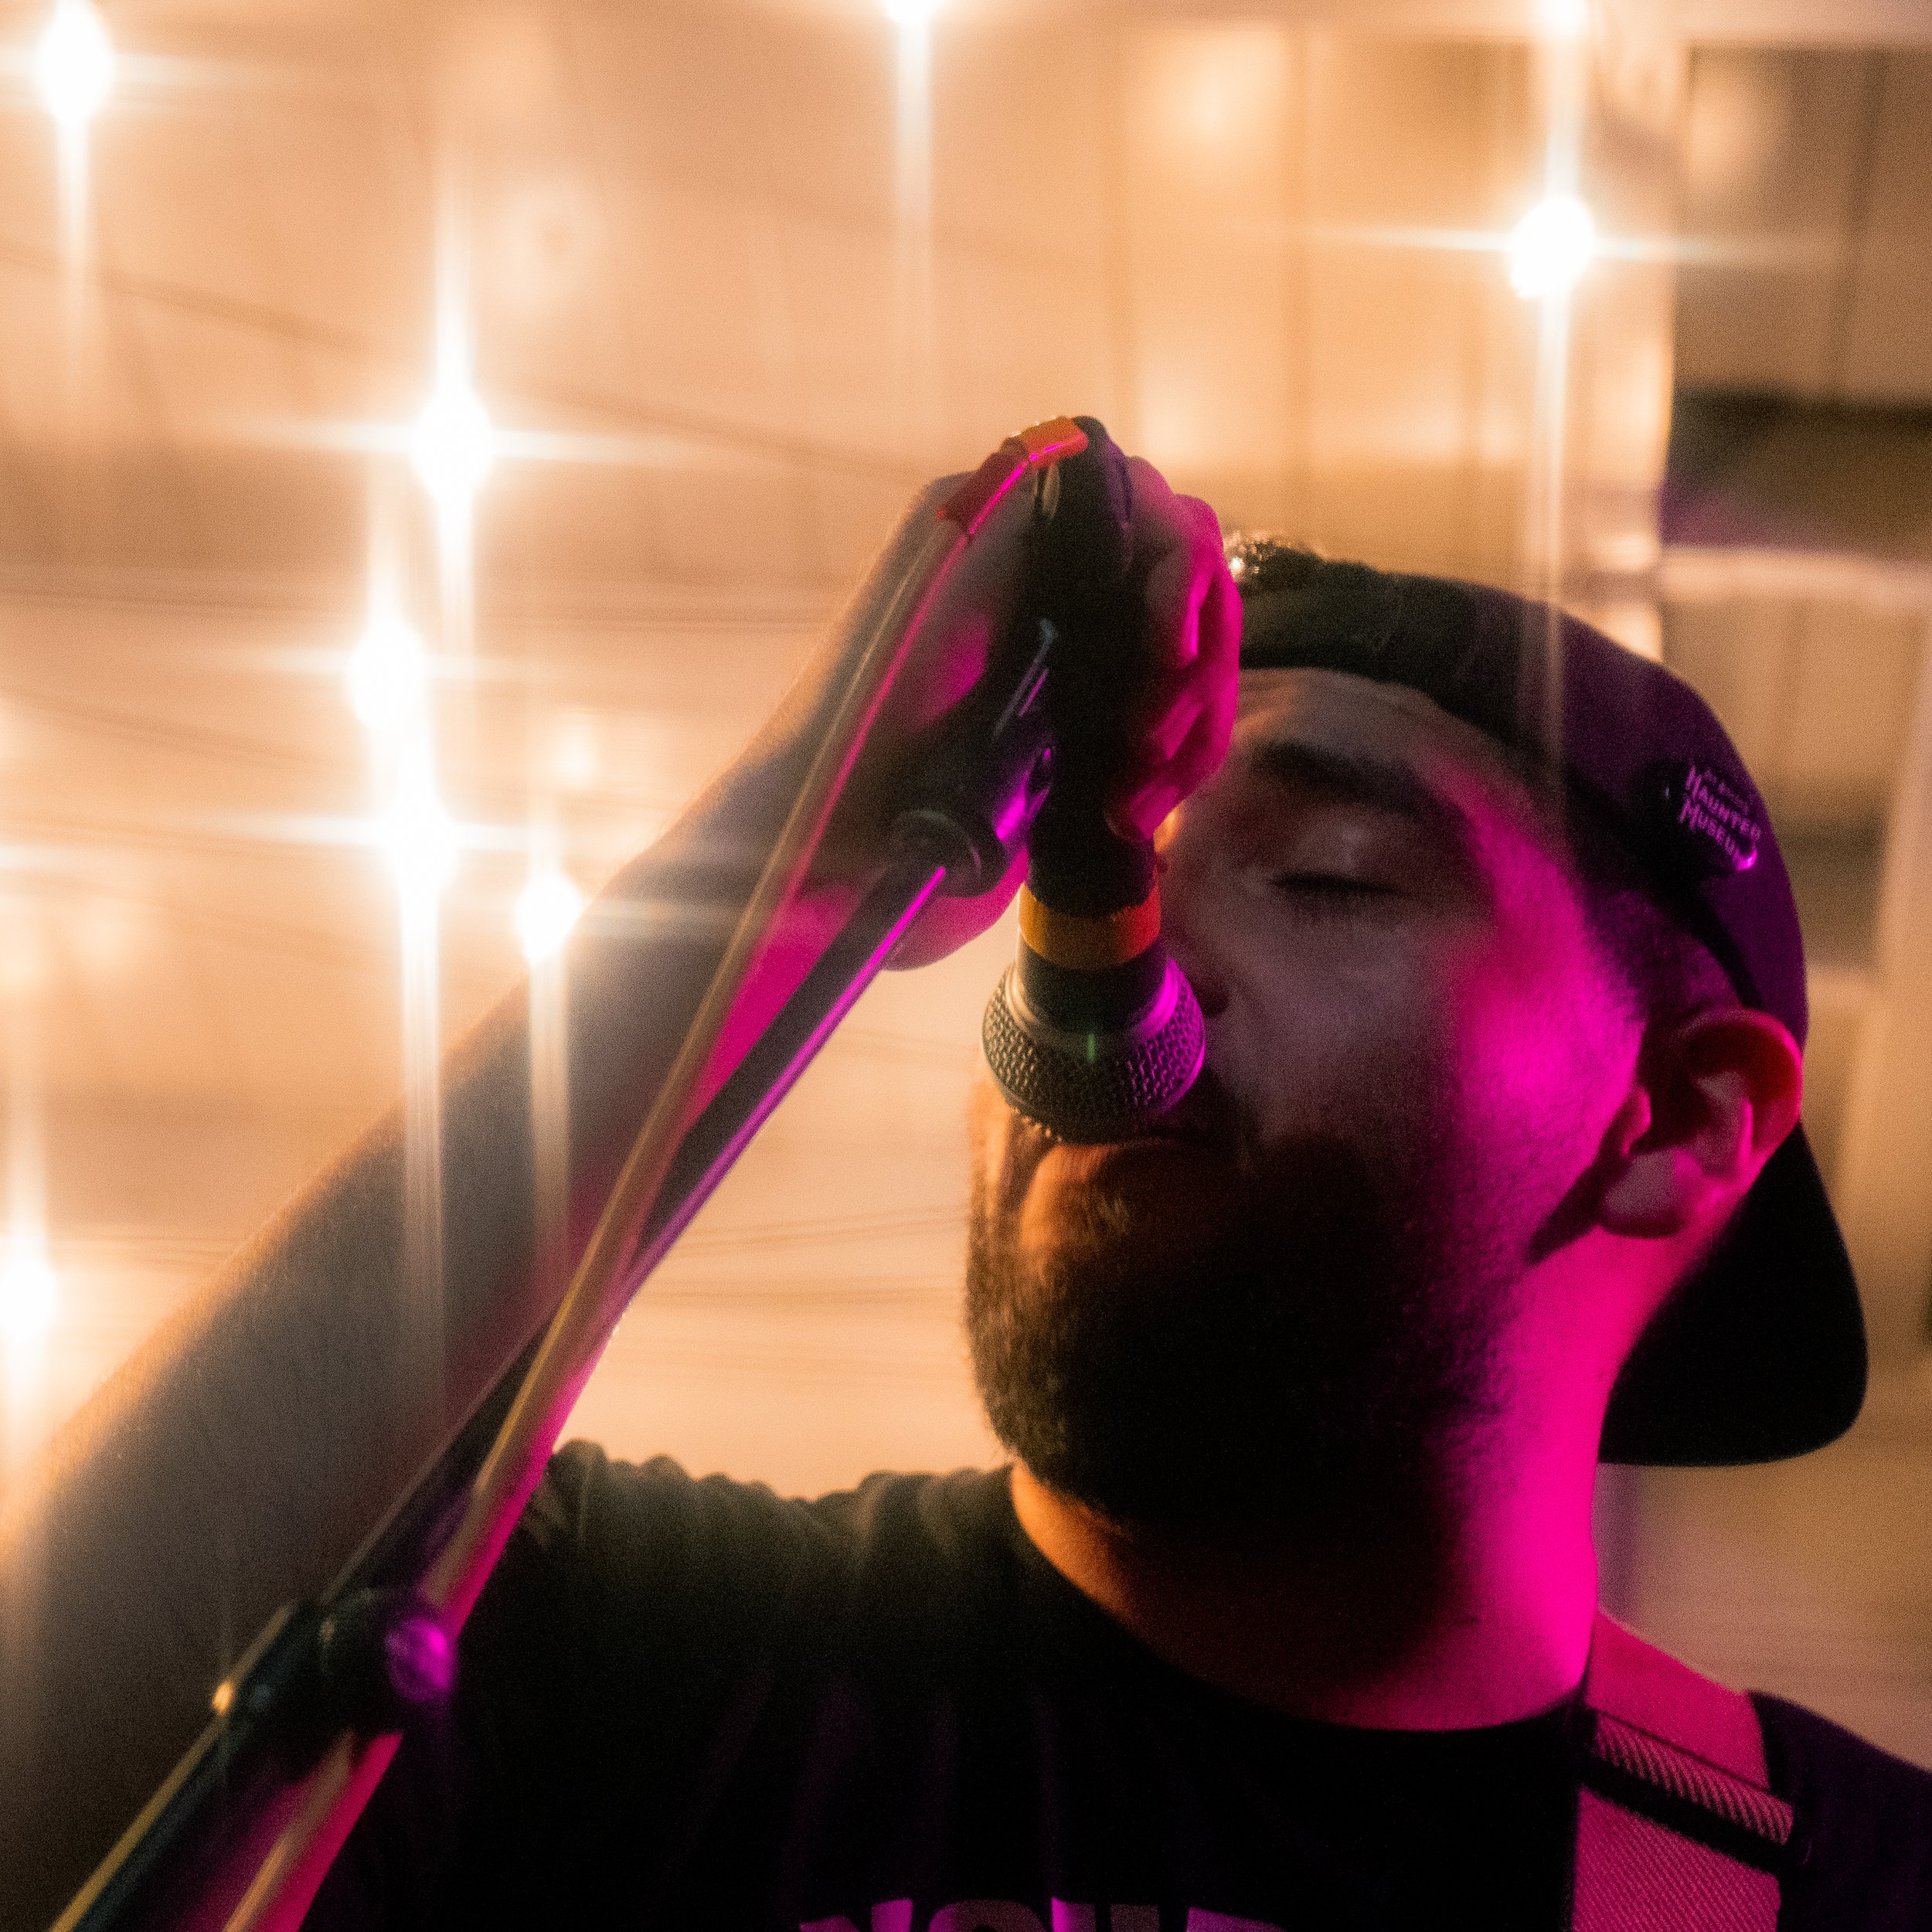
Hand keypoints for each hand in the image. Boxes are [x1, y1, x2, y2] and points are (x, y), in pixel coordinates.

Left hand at [815, 449, 1241, 968]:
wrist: (835, 853)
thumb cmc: (866, 721)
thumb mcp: (936, 593)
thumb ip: (1020, 518)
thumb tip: (1100, 454)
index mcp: (1014, 531)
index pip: (1148, 509)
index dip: (1180, 571)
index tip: (1167, 646)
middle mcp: (1052, 584)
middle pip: (1187, 592)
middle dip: (1189, 672)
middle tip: (1145, 743)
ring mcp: (1074, 665)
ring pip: (1191, 671)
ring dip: (1186, 737)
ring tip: (1132, 801)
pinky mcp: (1083, 743)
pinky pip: (1171, 737)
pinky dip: (1169, 778)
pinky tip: (1128, 816)